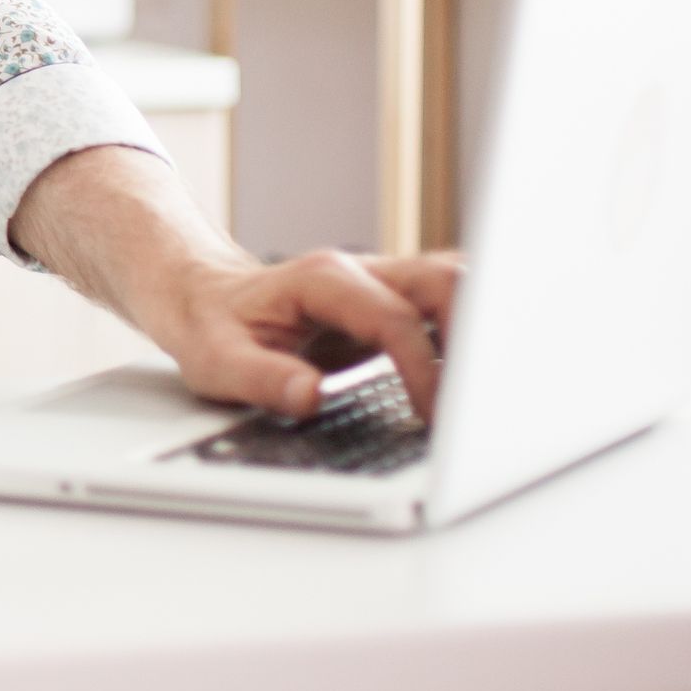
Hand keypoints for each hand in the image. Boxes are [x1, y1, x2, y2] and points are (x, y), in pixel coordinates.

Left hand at [157, 248, 462, 423]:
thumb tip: (311, 396)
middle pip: (446, 280)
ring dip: (483, 329)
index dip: (421, 368)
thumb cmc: (209, 325)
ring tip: (489, 393)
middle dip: (476, 334)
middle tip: (480, 404)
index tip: (433, 417)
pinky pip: (450, 306)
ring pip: (456, 284)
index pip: (393, 318)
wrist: (201, 292)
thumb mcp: (215, 360)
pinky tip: (478, 380)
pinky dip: (473, 335)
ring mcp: (383, 284)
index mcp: (321, 280)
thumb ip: (261, 378)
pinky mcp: (394, 304)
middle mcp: (362, 273)